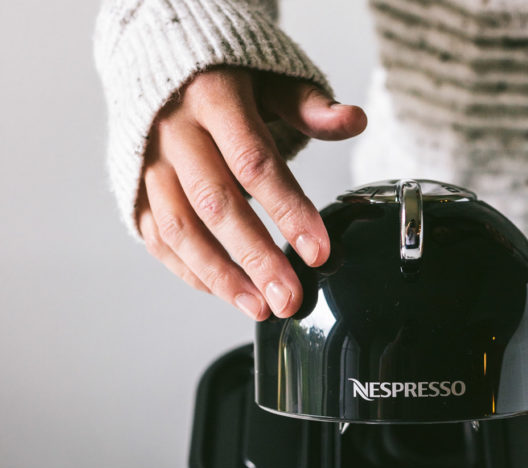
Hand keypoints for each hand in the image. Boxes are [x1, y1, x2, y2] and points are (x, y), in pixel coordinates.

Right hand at [137, 67, 366, 319]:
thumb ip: (308, 104)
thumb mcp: (270, 76)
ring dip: (222, 276)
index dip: (288, 210)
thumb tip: (354, 120)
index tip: (317, 251)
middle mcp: (174, 133)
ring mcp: (150, 164)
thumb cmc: (224, 75)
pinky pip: (160, 239)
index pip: (254, 162)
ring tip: (260, 309)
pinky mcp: (135, 190)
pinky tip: (228, 294)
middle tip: (289, 298)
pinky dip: (192, 272)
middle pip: (216, 204)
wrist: (156, 60)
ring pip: (181, 229)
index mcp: (213, 97)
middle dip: (256, 258)